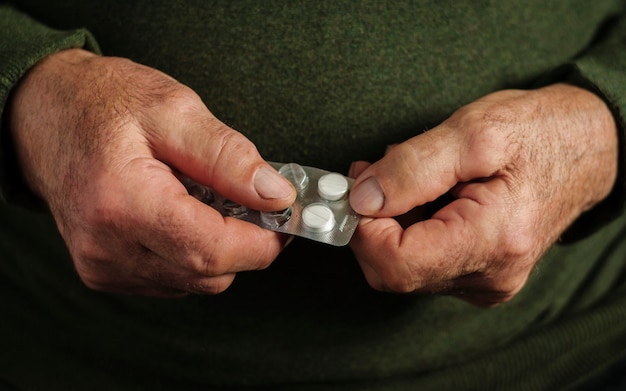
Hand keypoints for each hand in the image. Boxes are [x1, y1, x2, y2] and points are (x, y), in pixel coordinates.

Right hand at [7, 49, 295, 296]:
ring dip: (217, 247)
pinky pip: (172, 278)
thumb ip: (229, 156)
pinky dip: (192, 252)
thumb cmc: (104, 103)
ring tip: (204, 199)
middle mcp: (107, 246)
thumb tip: (275, 195)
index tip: (283, 217)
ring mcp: (103, 264)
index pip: (214, 251)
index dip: (262, 241)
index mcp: (123, 203)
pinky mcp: (105, 271)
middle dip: (244, 243)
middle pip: (209, 274)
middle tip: (250, 200)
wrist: (43, 114)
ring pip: (195, 281)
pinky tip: (181, 215)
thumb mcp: (174, 109)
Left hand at [348, 83, 617, 305]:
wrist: (588, 148)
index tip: (355, 187)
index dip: (363, 227)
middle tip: (373, 174)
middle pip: (394, 270)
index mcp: (493, 241)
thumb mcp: (474, 131)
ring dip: (390, 222)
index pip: (396, 263)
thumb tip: (362, 198)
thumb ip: (412, 166)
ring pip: (405, 266)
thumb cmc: (539, 132)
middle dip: (372, 222)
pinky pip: (423, 262)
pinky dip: (408, 228)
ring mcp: (485, 281)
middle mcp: (489, 276)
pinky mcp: (479, 274)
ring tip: (409, 177)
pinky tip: (424, 196)